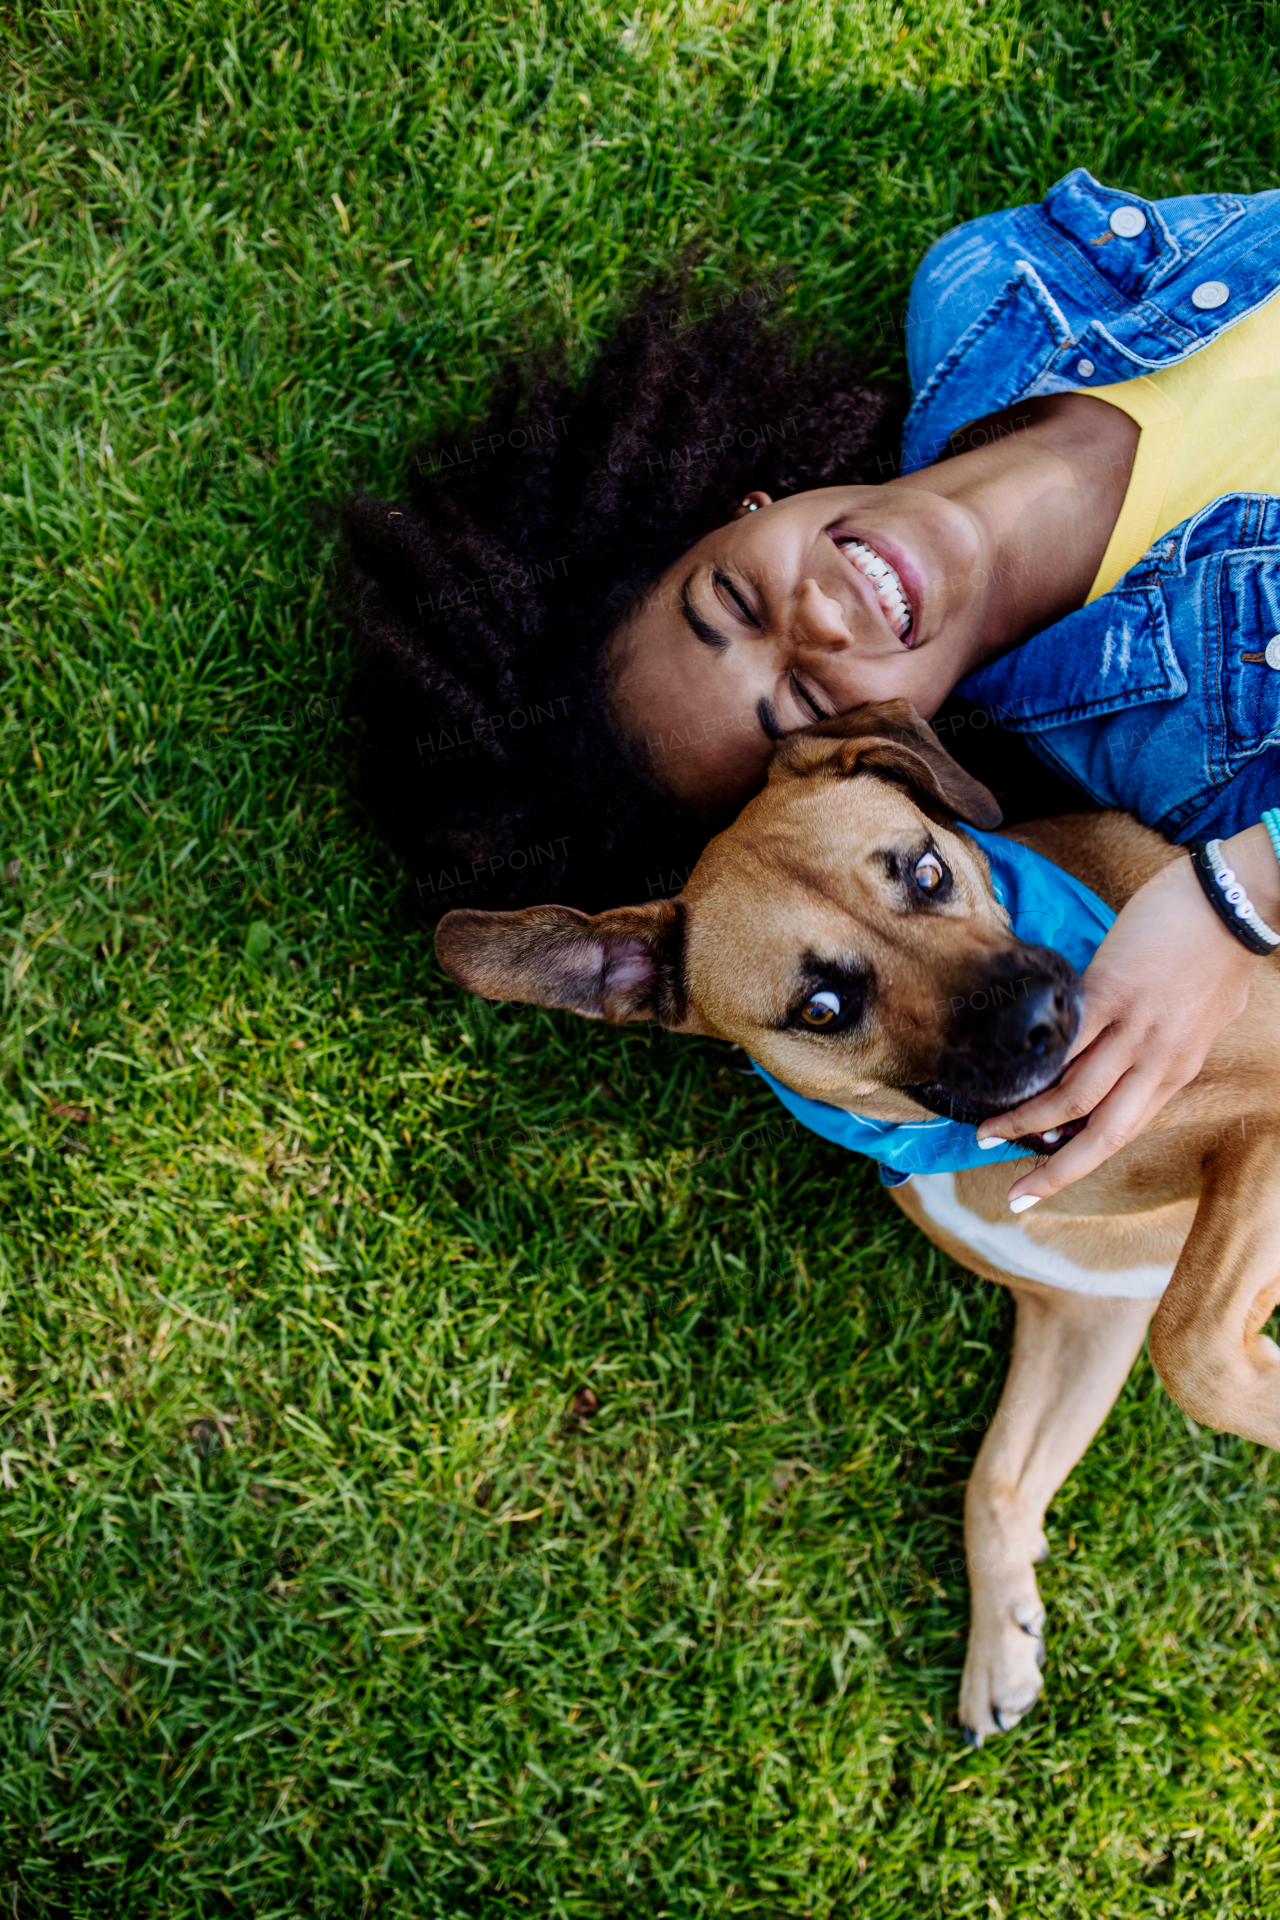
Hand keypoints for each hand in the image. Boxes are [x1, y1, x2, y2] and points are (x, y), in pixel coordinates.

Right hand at [976, 830, 1276, 1209]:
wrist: (1232, 903)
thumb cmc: (1219, 952)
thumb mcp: (1203, 1017)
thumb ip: (1170, 1042)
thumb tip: (1141, 1049)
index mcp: (1175, 1071)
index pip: (1121, 1133)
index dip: (1077, 1165)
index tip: (1040, 1185)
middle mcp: (1155, 1062)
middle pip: (1096, 1132)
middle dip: (1051, 1168)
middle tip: (1013, 1188)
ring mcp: (1132, 1030)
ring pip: (1071, 1094)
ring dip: (1024, 1118)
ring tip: (987, 1130)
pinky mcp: (1109, 992)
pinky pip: (1064, 1042)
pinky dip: (1033, 1064)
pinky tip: (1003, 1076)